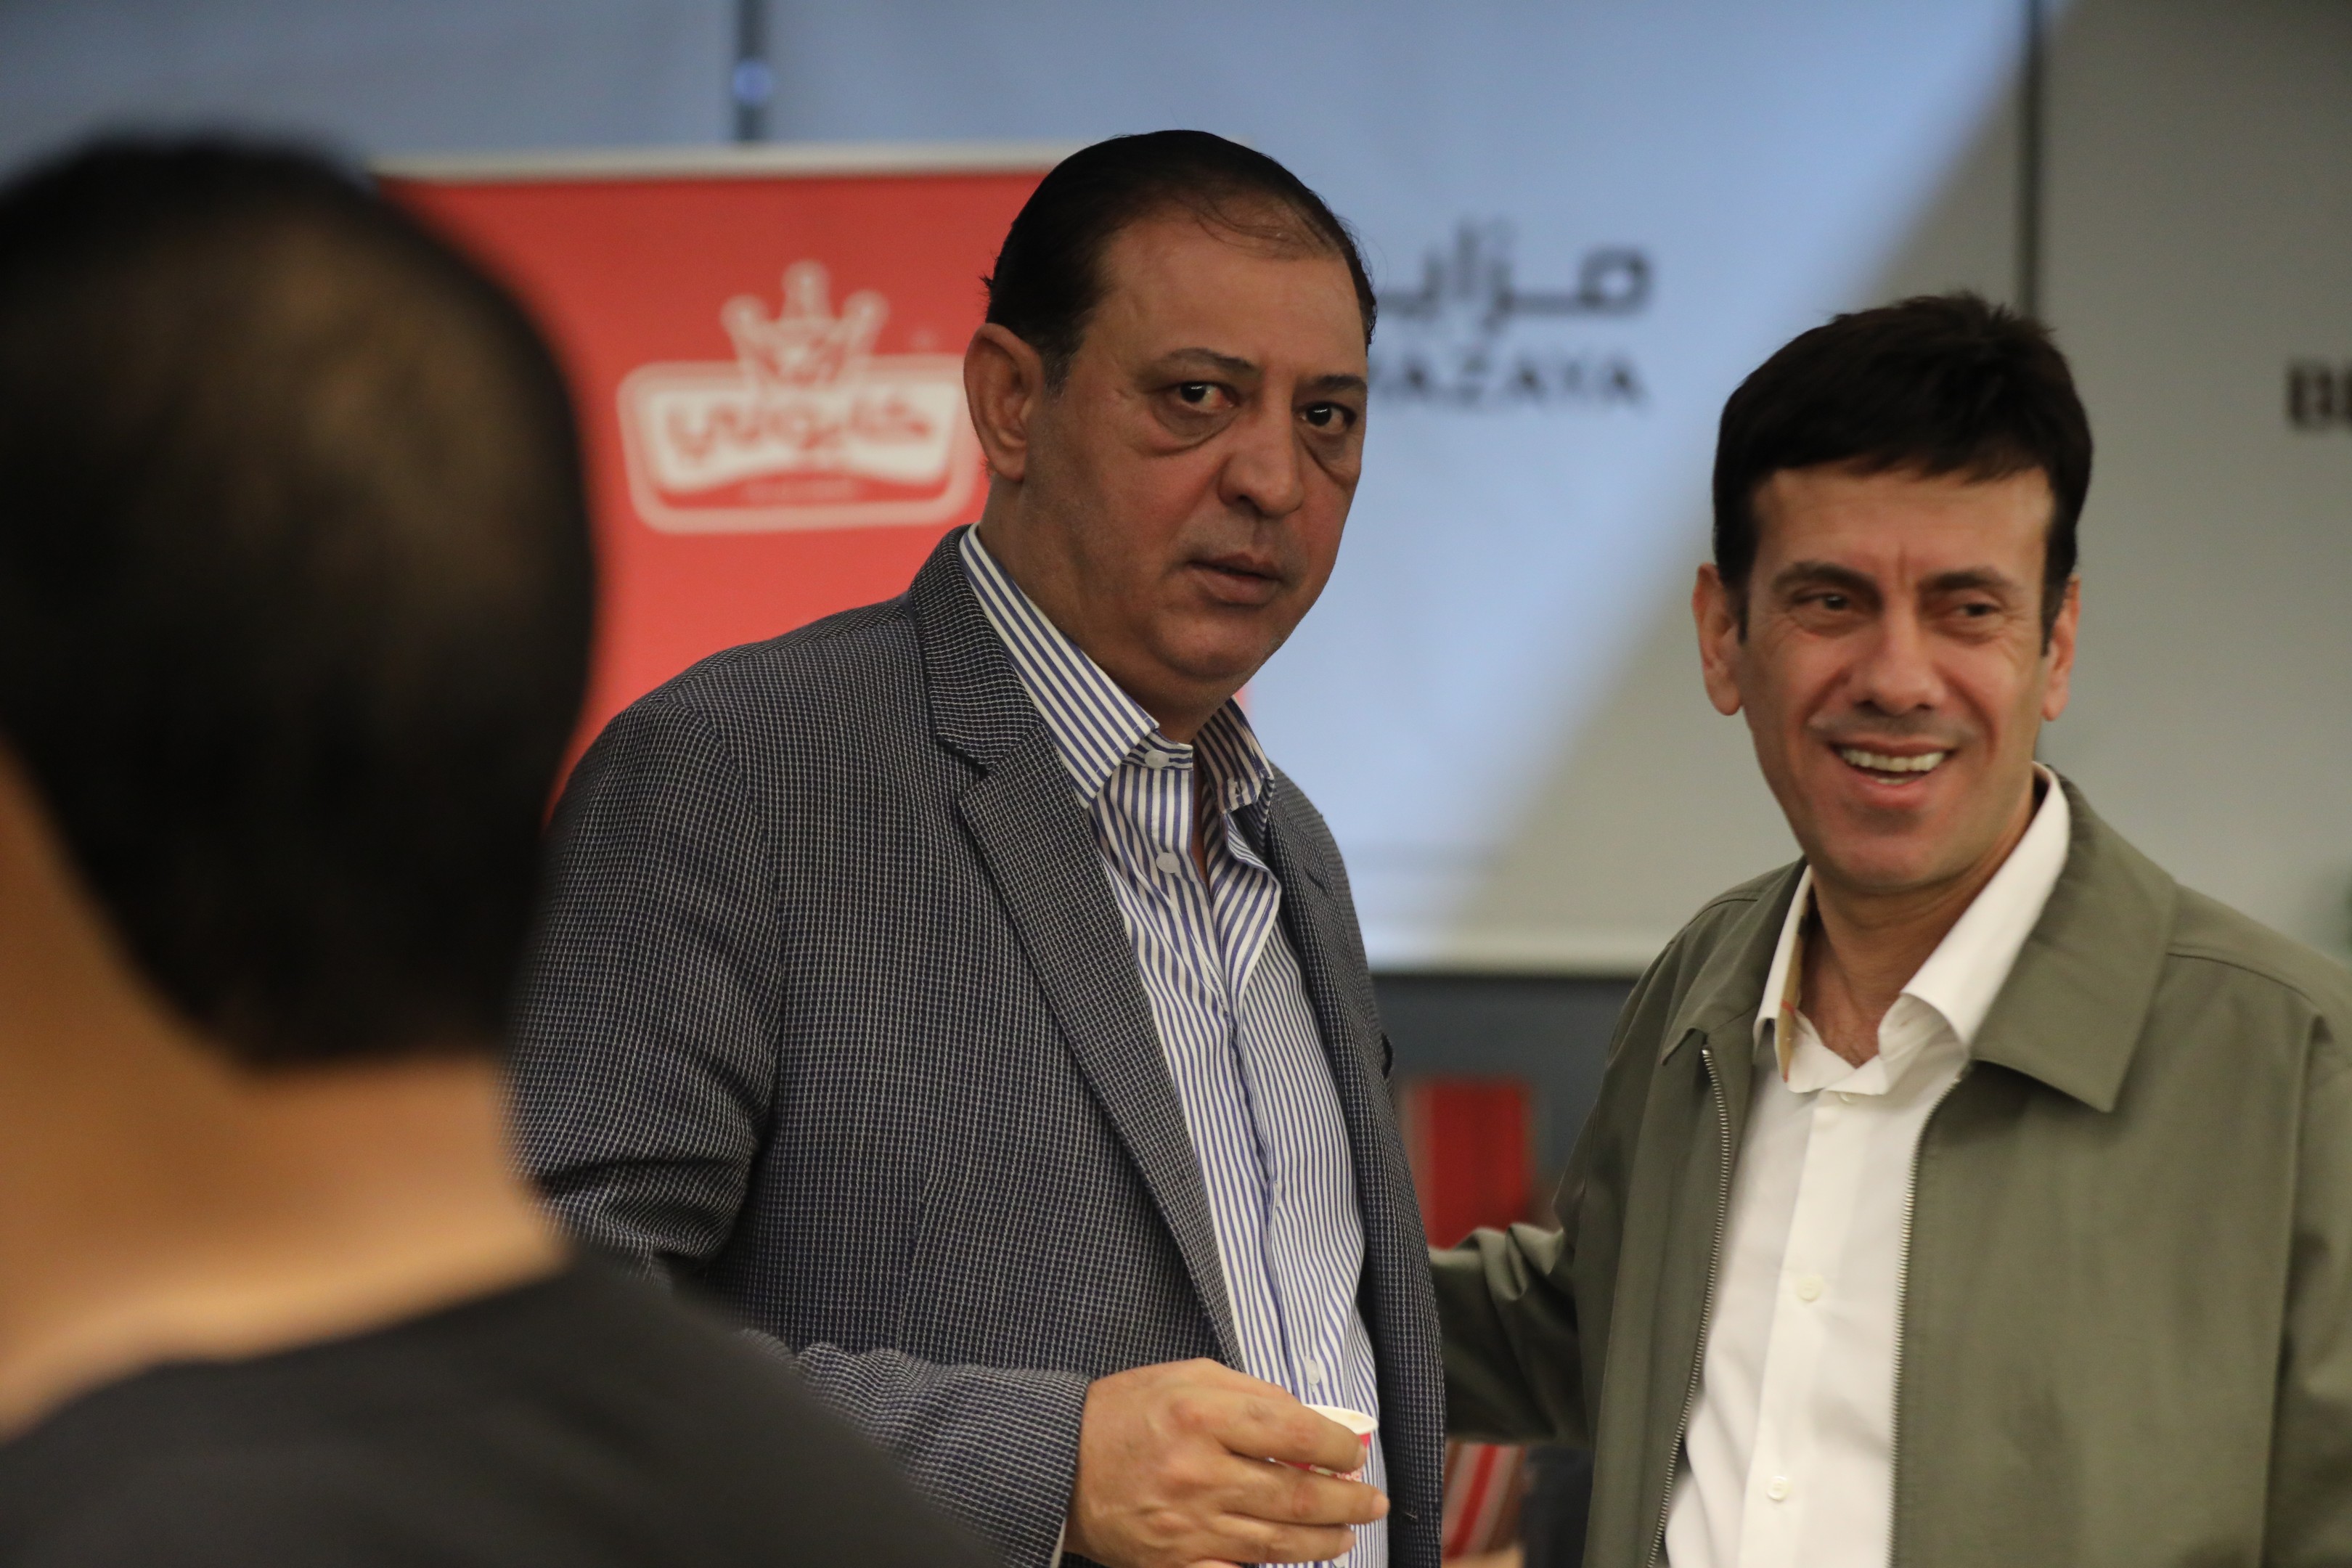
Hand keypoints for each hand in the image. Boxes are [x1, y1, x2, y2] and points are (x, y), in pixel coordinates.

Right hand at [1064, 1358, 1384, 1567]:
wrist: (1059, 1462)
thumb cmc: (1126, 1413)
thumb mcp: (1188, 1376)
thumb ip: (1253, 1395)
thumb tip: (1313, 1424)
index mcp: (1201, 1413)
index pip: (1295, 1433)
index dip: (1338, 1447)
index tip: (1352, 1452)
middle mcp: (1197, 1471)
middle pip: (1296, 1495)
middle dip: (1347, 1502)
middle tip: (1371, 1502)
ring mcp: (1186, 1524)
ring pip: (1278, 1543)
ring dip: (1324, 1541)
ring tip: (1344, 1534)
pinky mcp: (1174, 1562)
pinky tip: (1295, 1559)